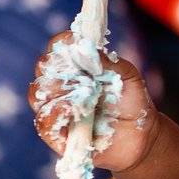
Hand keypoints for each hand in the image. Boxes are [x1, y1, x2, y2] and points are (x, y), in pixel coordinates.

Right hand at [29, 33, 155, 172]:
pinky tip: (72, 109)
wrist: (140, 137)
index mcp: (76, 65)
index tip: (77, 43)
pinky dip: (56, 112)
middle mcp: (60, 84)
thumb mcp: (128, 77)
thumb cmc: (132, 102)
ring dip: (58, 89)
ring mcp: (55, 108)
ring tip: (85, 94)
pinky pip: (43, 120)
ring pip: (38, 92)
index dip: (64, 42)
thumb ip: (110, 61)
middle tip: (84, 75)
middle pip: (43, 67)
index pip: (58, 47)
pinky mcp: (55, 134)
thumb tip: (86, 48)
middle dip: (60, 67)